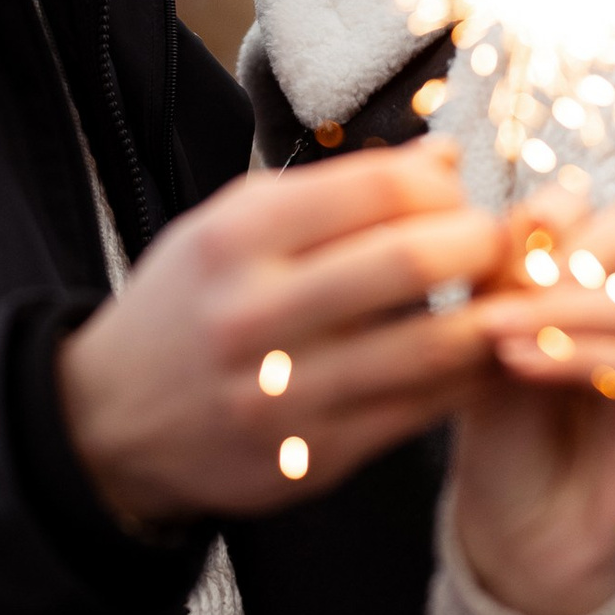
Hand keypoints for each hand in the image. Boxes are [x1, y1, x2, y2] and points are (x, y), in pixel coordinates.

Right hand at [56, 143, 507, 528]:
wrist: (109, 421)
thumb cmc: (189, 305)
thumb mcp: (231, 226)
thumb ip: (336, 192)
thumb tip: (443, 157)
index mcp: (234, 239)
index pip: (377, 188)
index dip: (441, 186)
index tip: (455, 194)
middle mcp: (254, 313)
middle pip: (411, 260)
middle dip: (480, 241)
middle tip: (496, 242)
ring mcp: (282, 393)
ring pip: (431, 346)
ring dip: (492, 314)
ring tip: (506, 297)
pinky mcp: (311, 457)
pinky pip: (421, 410)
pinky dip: (470, 377)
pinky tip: (483, 355)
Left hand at [447, 190, 614, 614]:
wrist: (522, 547)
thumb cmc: (501, 444)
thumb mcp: (484, 354)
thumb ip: (497, 290)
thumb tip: (495, 218)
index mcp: (591, 284)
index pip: (590, 210)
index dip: (543, 212)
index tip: (478, 237)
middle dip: (568, 238)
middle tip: (507, 269)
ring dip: (553, 306)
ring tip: (490, 330)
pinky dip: (574, 356)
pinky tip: (518, 365)